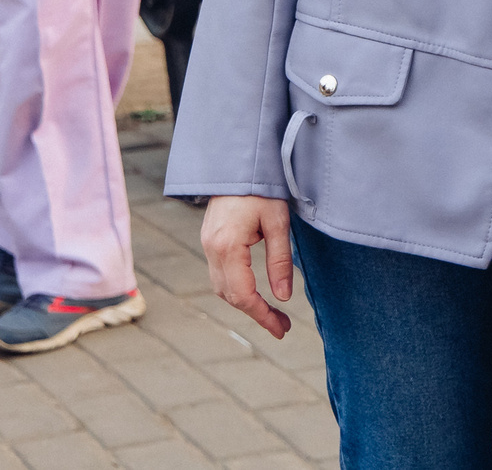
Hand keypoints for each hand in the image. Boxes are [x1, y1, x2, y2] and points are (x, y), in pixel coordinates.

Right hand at [201, 195, 295, 338]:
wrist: (238, 163)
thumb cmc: (261, 188)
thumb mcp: (278, 222)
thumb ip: (280, 261)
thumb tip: (284, 297)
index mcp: (227, 246)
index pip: (243, 295)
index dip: (263, 315)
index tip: (282, 329)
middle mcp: (211, 250)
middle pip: (230, 296)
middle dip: (256, 313)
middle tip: (282, 325)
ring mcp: (207, 245)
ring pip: (222, 288)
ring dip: (245, 303)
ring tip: (271, 312)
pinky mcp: (210, 241)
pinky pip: (219, 274)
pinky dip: (236, 288)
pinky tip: (254, 292)